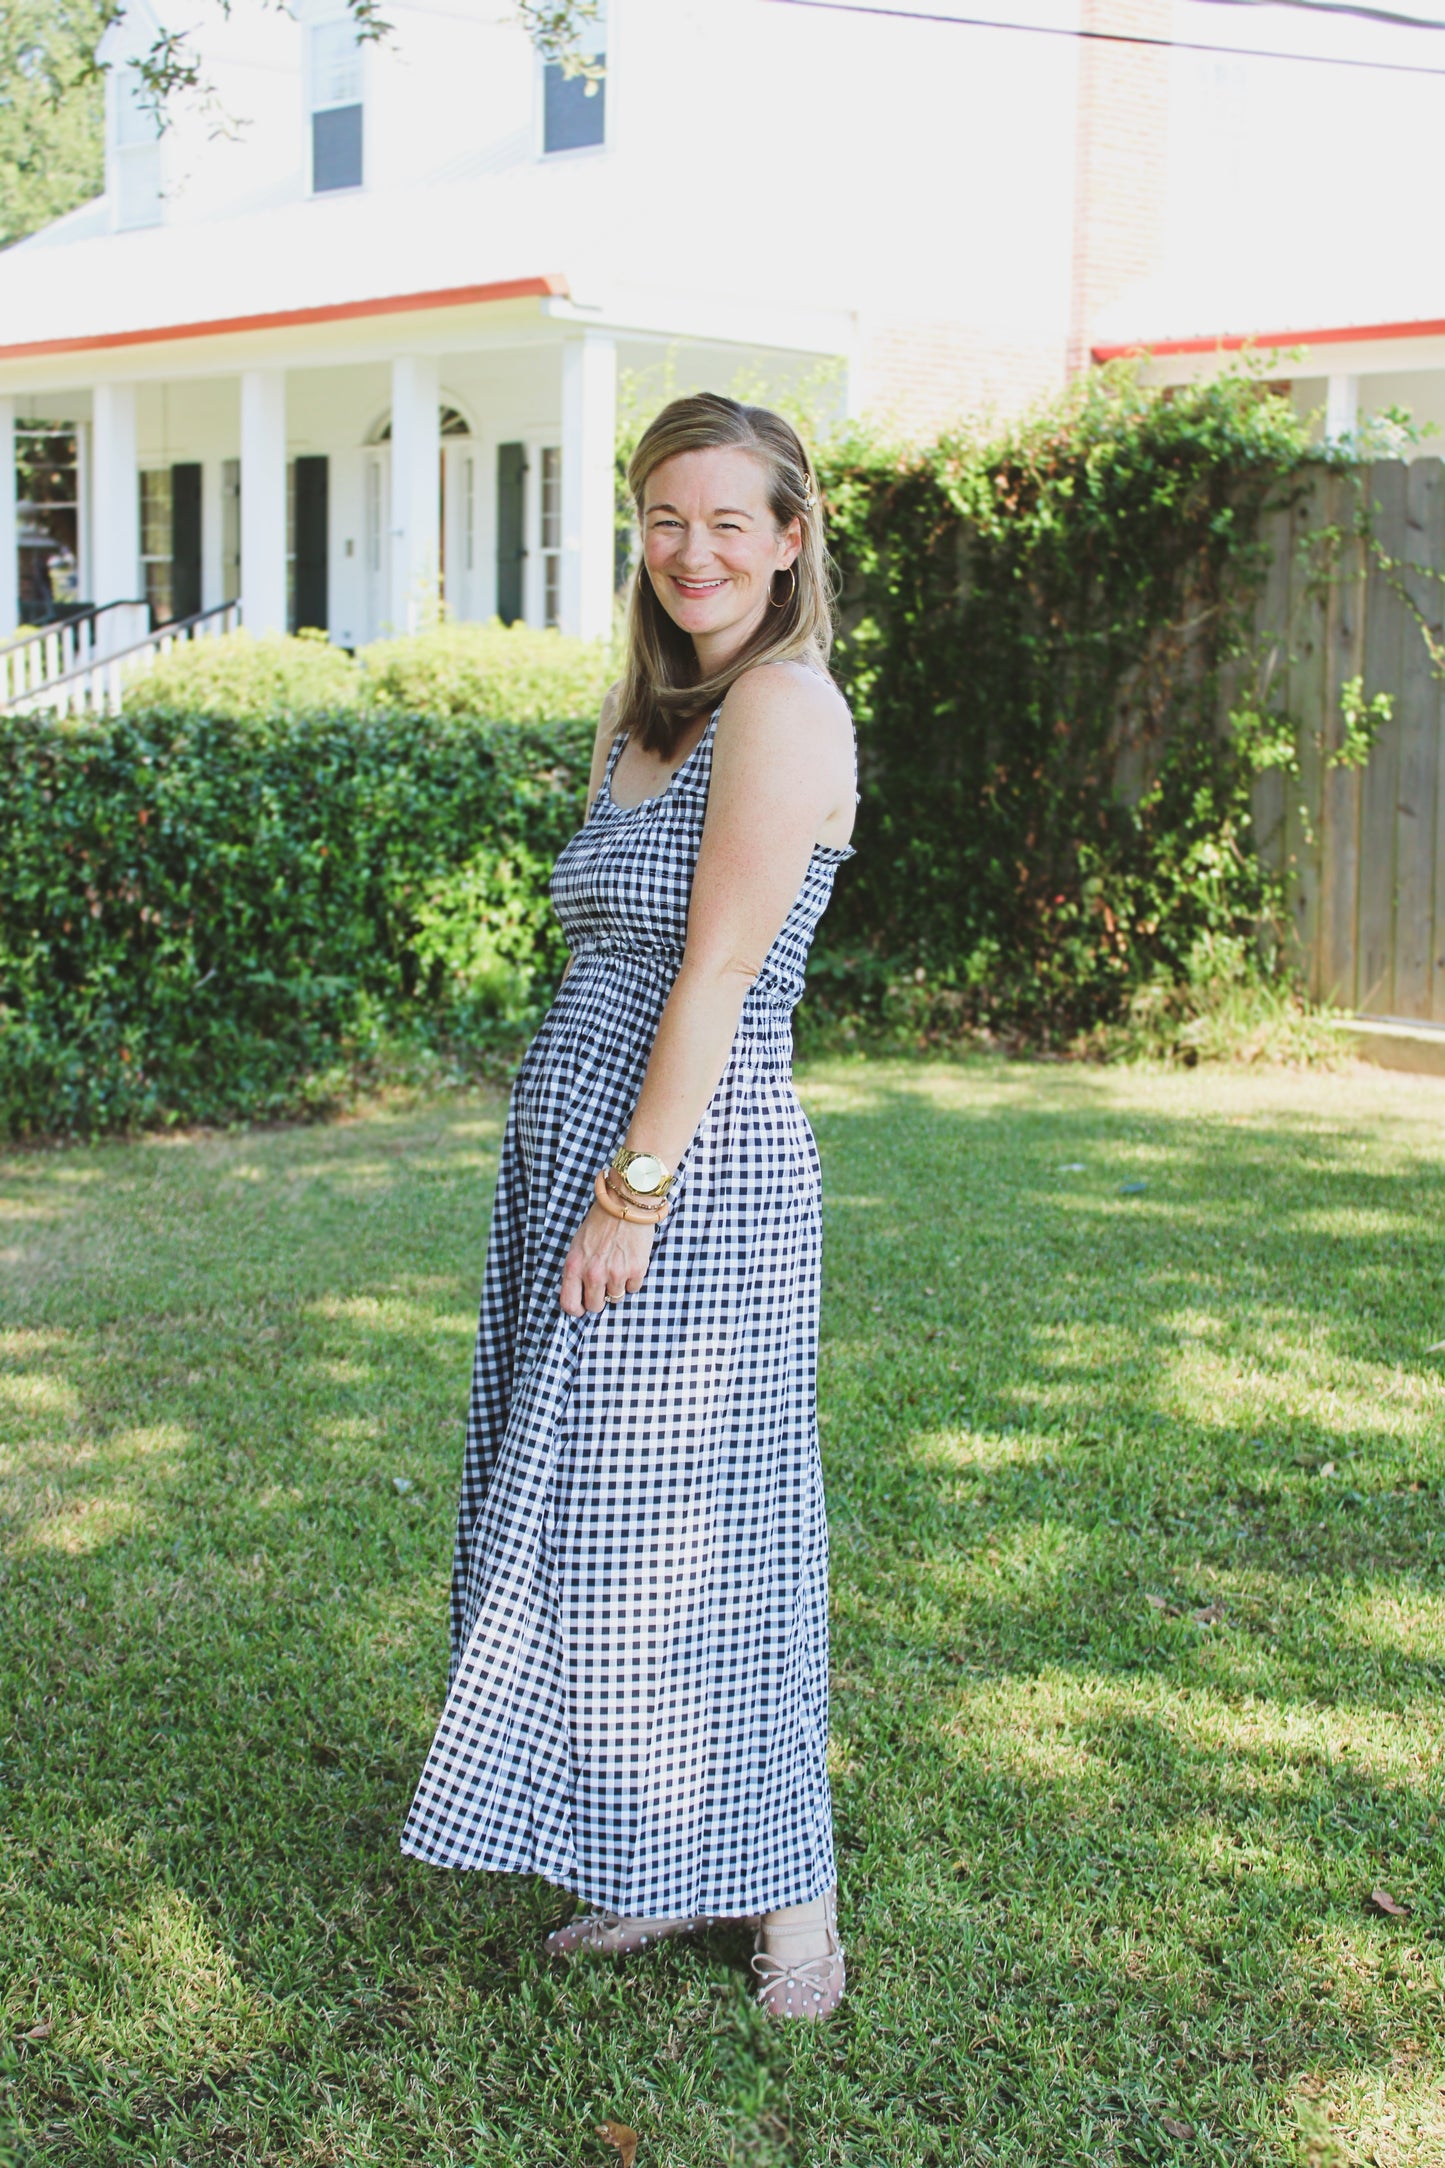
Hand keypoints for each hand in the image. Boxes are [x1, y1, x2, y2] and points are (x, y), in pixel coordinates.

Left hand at [559, 1201, 657, 1315]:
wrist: (625, 1203)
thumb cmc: (600, 1221)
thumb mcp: (578, 1245)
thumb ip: (578, 1269)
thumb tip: (582, 1291)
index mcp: (574, 1266)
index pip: (569, 1303)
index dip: (576, 1310)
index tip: (582, 1307)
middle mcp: (593, 1274)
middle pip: (595, 1306)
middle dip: (599, 1299)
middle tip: (604, 1286)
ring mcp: (615, 1273)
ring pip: (616, 1298)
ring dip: (617, 1287)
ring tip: (618, 1267)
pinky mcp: (636, 1270)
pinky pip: (633, 1289)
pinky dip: (632, 1280)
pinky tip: (630, 1262)